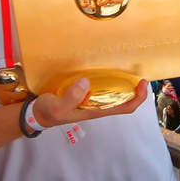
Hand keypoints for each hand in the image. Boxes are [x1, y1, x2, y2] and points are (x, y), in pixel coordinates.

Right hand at [33, 78, 149, 127]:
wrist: (37, 114)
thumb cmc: (49, 112)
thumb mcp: (58, 107)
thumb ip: (71, 96)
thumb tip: (86, 82)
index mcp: (96, 111)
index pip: (125, 108)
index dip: (138, 97)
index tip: (143, 83)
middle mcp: (98, 106)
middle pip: (125, 99)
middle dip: (135, 88)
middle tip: (139, 70)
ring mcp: (92, 100)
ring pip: (115, 93)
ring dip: (124, 83)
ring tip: (127, 66)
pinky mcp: (84, 93)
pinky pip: (102, 87)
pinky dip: (109, 79)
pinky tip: (106, 68)